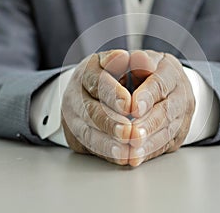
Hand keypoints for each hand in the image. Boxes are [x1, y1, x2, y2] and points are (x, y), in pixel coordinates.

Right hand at [61, 50, 131, 164]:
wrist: (90, 89)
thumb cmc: (113, 75)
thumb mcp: (123, 63)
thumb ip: (135, 62)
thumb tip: (146, 61)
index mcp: (89, 70)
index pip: (97, 80)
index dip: (112, 93)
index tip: (128, 104)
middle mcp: (76, 93)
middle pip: (90, 109)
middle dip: (110, 122)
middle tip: (128, 132)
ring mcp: (73, 115)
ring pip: (87, 131)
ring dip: (108, 143)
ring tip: (125, 151)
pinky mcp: (76, 133)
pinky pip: (89, 145)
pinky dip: (107, 153)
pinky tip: (121, 157)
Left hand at [128, 50, 194, 166]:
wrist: (168, 85)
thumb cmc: (148, 71)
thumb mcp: (140, 59)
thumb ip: (129, 61)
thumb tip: (120, 58)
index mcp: (170, 70)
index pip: (160, 83)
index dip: (147, 96)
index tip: (132, 107)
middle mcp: (181, 93)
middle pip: (167, 111)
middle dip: (148, 125)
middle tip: (132, 135)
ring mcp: (183, 114)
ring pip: (168, 131)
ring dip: (149, 143)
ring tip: (132, 152)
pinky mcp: (179, 132)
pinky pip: (166, 144)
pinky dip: (150, 152)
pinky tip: (136, 157)